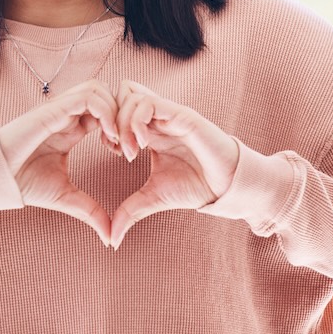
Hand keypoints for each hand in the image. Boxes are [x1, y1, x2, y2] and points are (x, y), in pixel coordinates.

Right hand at [0, 79, 116, 245]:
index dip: (122, 128)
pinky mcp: (53, 110)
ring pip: (100, 89)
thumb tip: (111, 238)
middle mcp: (68, 115)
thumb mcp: (66, 197)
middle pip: (107, 95)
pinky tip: (107, 137)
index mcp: (72, 129)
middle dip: (125, 116)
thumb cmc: (23, 183)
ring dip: (116, 112)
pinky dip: (105, 111)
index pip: (106, 112)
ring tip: (118, 141)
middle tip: (130, 146)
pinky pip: (87, 96)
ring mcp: (60, 109)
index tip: (127, 154)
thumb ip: (90, 211)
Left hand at [106, 80, 240, 248]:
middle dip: (110, 119)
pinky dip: (136, 121)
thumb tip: (111, 240)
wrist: (225, 188)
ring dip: (122, 122)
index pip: (118, 107)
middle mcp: (158, 117)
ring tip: (128, 151)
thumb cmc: (194, 186)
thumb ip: (129, 212)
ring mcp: (169, 114)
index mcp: (150, 129)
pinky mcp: (182, 116)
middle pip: (121, 93)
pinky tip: (140, 147)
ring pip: (131, 94)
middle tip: (115, 148)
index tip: (111, 150)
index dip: (107, 125)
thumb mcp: (153, 198)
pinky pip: (150, 103)